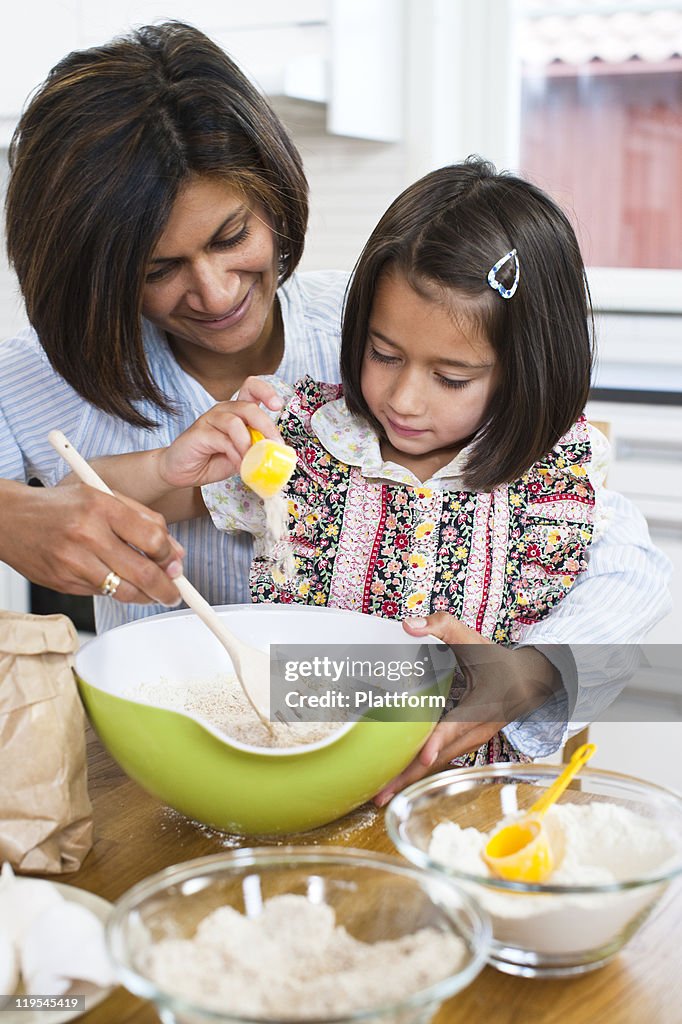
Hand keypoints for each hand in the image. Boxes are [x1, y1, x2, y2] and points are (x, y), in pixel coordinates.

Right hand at [2, 480, 184, 604]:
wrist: (9, 518)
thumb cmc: (60, 505)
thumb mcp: (104, 496)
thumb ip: (144, 519)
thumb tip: (174, 552)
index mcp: (101, 507)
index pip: (153, 539)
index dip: (171, 556)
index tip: (175, 562)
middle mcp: (87, 535)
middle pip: (143, 573)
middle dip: (167, 589)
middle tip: (174, 593)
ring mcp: (73, 562)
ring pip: (124, 591)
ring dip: (145, 596)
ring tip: (153, 593)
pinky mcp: (63, 583)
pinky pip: (102, 593)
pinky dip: (116, 591)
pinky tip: (117, 581)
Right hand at [160, 377, 284, 488]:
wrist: (182, 471)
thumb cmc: (212, 459)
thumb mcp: (241, 454)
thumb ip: (257, 450)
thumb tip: (278, 454)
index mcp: (237, 411)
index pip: (252, 388)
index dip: (266, 392)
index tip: (278, 406)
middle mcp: (224, 410)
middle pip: (248, 407)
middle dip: (266, 426)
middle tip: (275, 446)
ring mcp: (210, 419)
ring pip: (235, 422)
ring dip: (248, 444)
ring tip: (253, 461)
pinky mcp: (200, 432)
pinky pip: (223, 440)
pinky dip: (236, 455)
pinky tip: (239, 466)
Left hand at [373, 613, 560, 805]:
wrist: (529, 683)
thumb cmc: (499, 661)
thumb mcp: (474, 640)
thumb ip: (443, 625)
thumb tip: (408, 624)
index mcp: (481, 706)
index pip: (456, 725)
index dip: (438, 739)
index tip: (422, 754)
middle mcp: (476, 731)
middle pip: (439, 756)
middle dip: (410, 774)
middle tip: (380, 792)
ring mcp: (471, 741)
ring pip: (437, 763)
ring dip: (410, 779)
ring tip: (380, 796)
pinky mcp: (464, 744)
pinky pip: (439, 761)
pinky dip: (418, 773)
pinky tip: (396, 783)